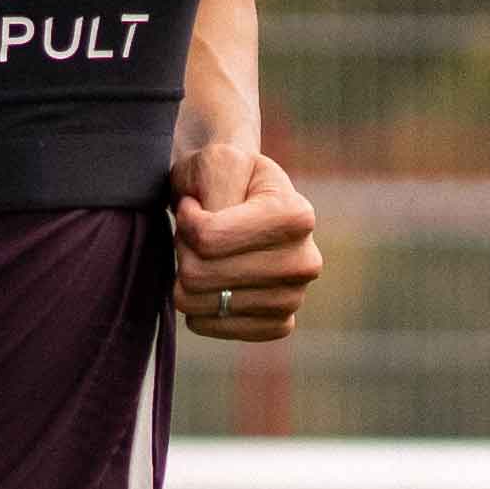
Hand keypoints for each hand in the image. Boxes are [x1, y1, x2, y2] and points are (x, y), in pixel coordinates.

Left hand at [172, 134, 322, 345]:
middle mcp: (305, 262)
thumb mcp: (216, 161)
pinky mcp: (278, 325)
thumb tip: (209, 241)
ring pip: (198, 303)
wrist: (238, 199)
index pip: (208, 238)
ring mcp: (294, 298)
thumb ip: (213, 189)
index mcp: (297, 215)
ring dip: (186, 276)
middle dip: (184, 250)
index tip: (194, 205)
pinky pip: (209, 326)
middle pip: (200, 275)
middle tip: (195, 233)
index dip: (187, 220)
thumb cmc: (223, 177)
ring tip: (205, 253)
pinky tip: (212, 281)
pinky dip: (196, 305)